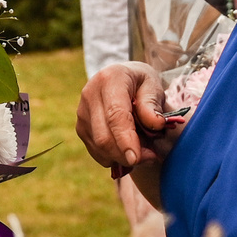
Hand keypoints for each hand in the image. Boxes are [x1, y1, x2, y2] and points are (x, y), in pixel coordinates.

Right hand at [77, 62, 180, 186]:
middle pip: (104, 136)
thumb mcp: (153, 86)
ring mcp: (82, 113)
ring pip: (99, 147)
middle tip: (151, 157)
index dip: (125, 139)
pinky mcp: (80, 127)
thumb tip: (156, 124)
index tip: (136, 158)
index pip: (115, 115)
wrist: (121, 78)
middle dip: (126, 154)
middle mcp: (90, 95)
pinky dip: (114, 157)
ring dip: (122, 157)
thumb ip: (153, 105)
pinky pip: (96, 151)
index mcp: (110, 80)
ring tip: (143, 152)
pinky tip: (128, 149)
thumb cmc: (141, 83)